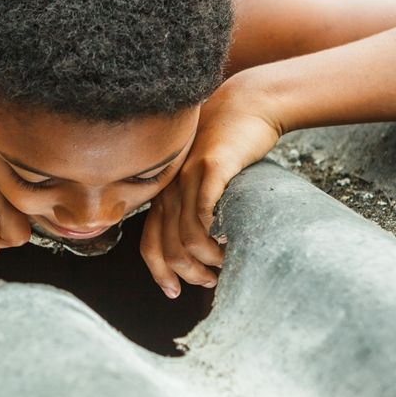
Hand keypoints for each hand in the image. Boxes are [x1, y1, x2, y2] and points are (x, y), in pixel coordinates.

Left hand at [141, 75, 282, 297]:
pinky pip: (203, 211)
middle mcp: (170, 186)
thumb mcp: (203, 178)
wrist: (247, 104)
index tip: (175, 292)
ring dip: (205, 261)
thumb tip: (203, 247)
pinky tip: (229, 243)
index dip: (159, 273)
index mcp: (164, 192)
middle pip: (167, 247)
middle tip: (210, 281)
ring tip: (224, 265)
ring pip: (186, 236)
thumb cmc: (229, 145)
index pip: (149, 243)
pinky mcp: (211, 167)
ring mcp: (188, 176)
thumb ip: (196, 206)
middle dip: (188, 274)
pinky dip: (214, 237)